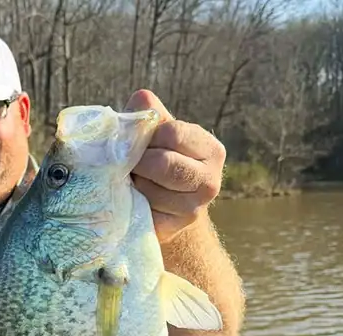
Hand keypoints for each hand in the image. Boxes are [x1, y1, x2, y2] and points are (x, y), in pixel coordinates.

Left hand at [122, 89, 226, 242]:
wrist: (161, 203)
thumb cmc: (156, 157)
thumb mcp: (156, 130)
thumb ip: (149, 112)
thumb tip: (142, 100)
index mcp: (211, 150)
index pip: (173, 134)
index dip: (149, 136)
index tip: (142, 141)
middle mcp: (211, 182)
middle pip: (163, 164)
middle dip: (139, 162)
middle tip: (133, 163)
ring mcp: (194, 210)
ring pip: (150, 190)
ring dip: (134, 183)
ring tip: (136, 181)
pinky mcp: (173, 229)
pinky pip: (143, 212)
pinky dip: (132, 202)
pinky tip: (135, 199)